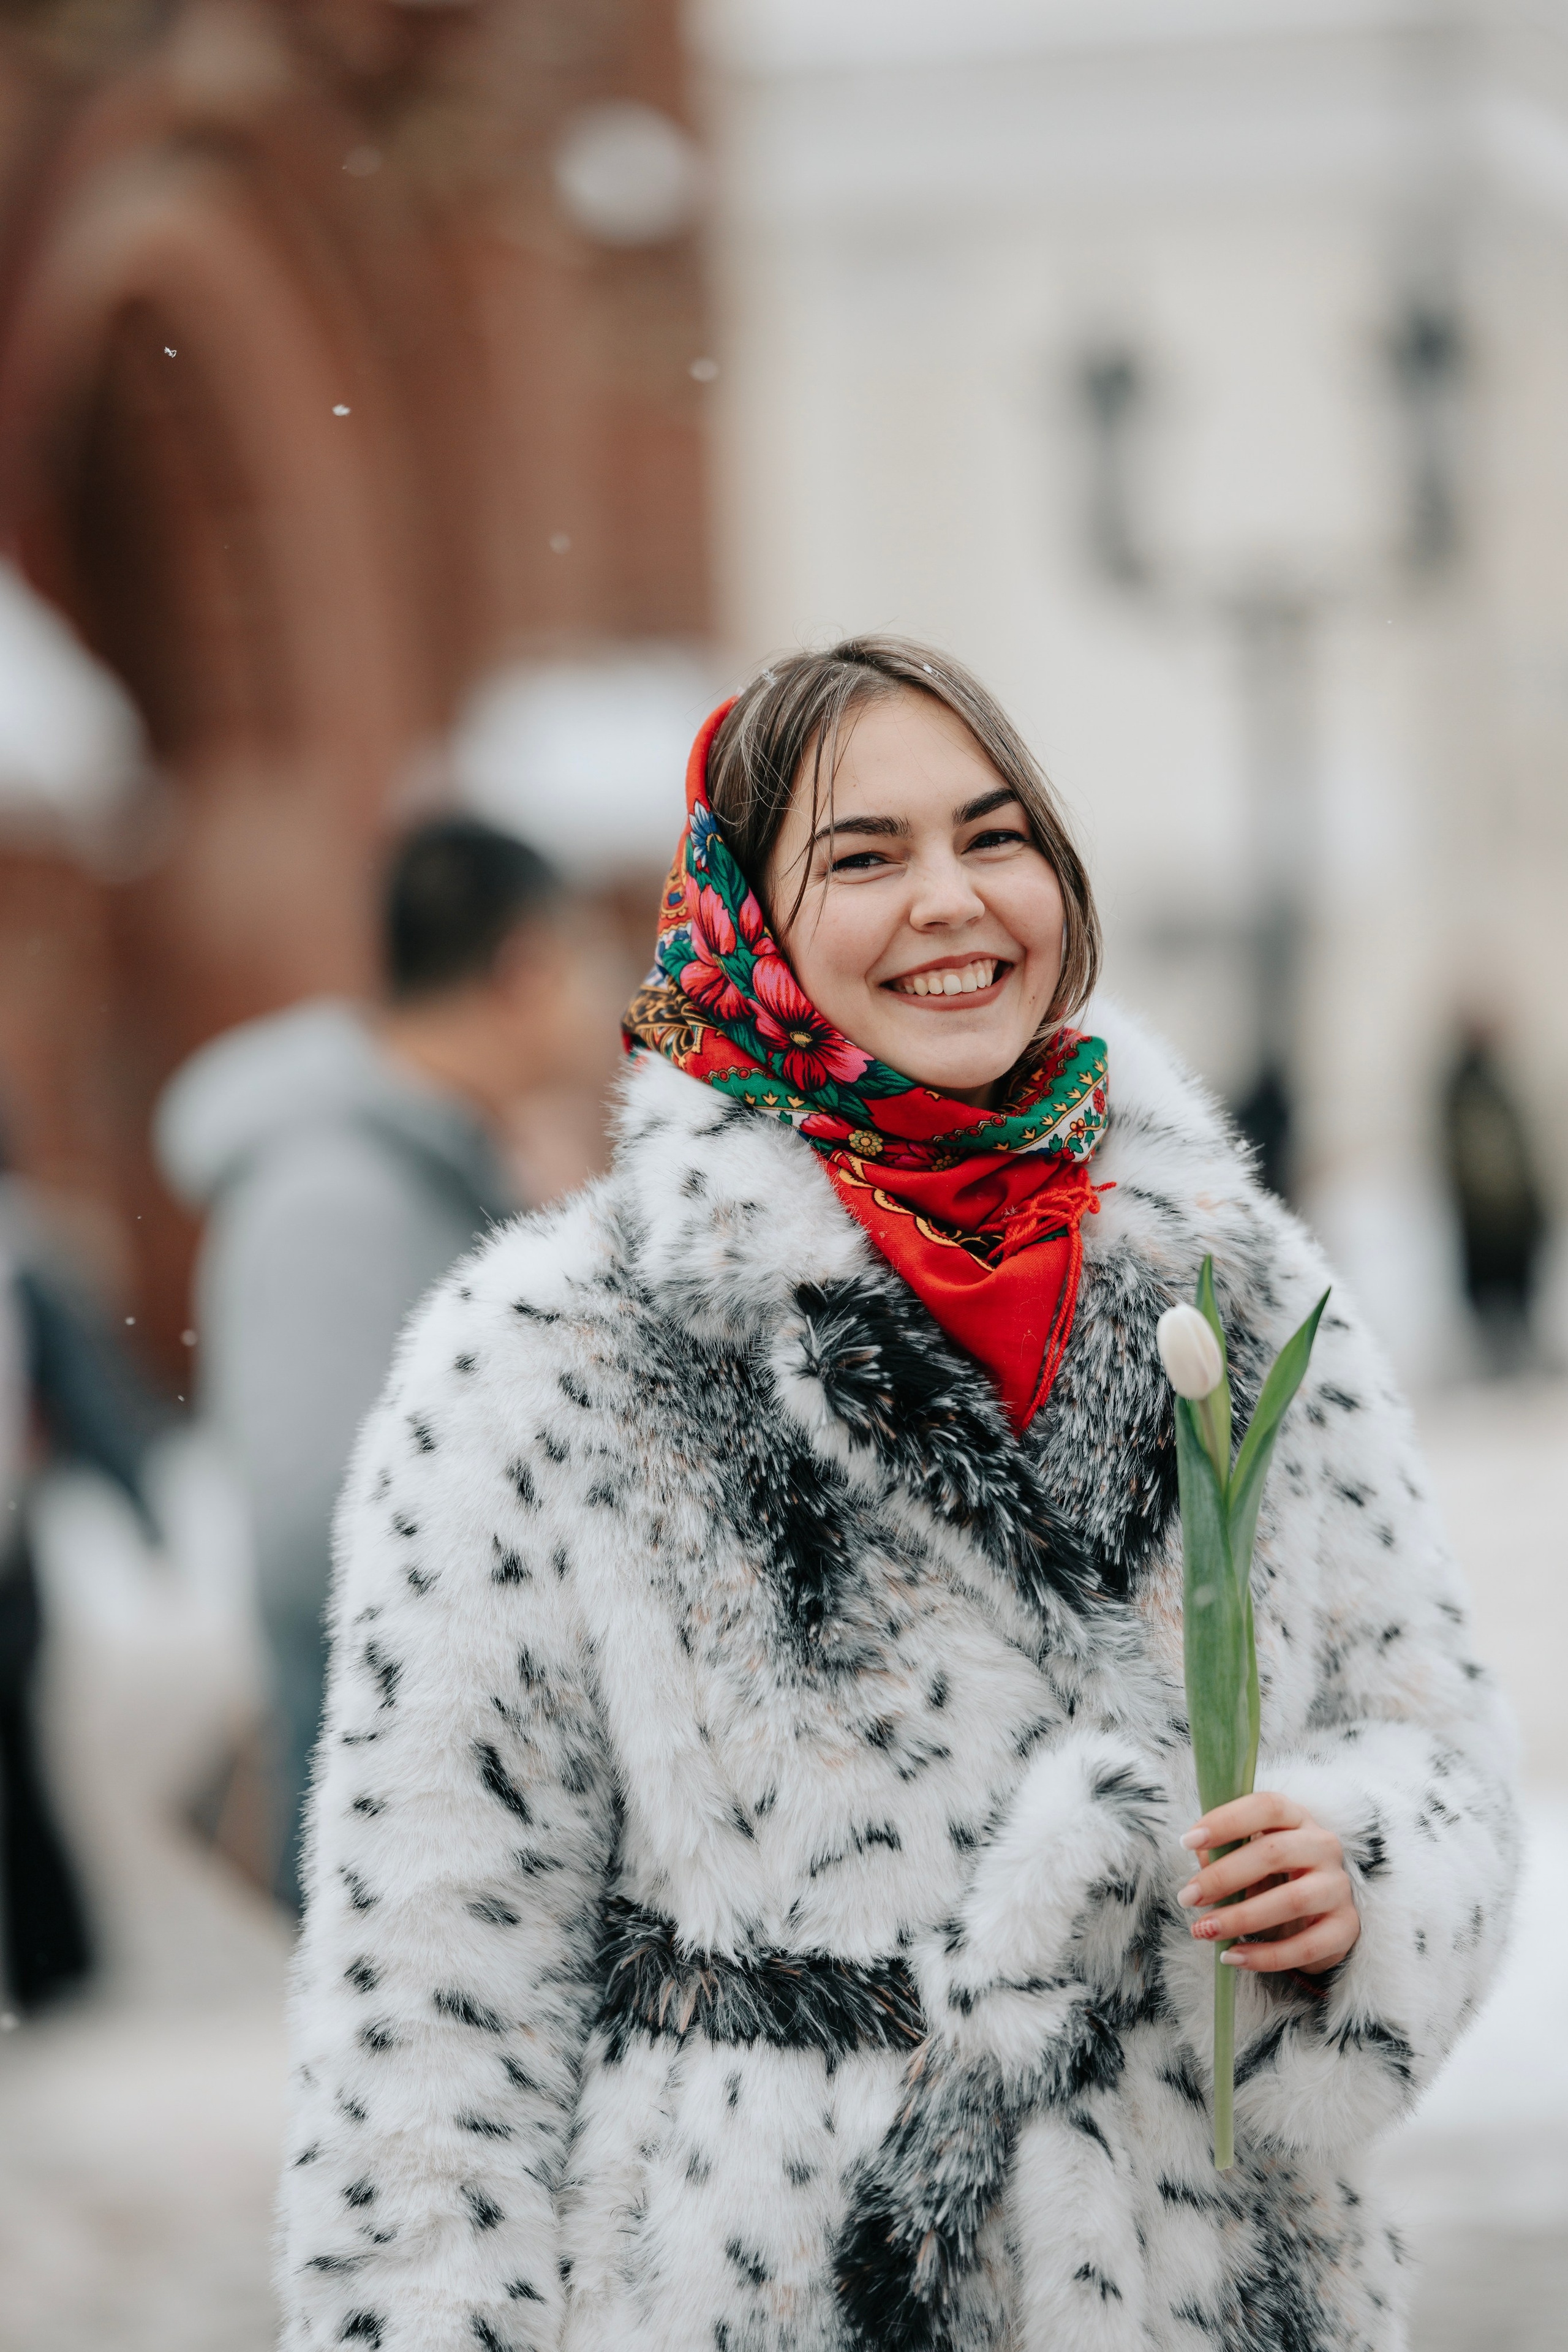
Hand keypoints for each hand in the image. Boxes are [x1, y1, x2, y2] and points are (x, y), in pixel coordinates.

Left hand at [1177, 1791, 1360, 1974]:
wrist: (1318, 1915)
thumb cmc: (1272, 1875)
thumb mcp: (1248, 1855)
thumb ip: (1225, 1850)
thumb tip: (1202, 1856)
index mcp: (1297, 1818)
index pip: (1267, 1807)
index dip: (1226, 1821)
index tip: (1187, 1841)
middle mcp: (1323, 1846)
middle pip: (1274, 1852)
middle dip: (1223, 1876)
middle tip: (1187, 1897)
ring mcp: (1338, 1887)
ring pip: (1291, 1900)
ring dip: (1240, 1917)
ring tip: (1204, 1930)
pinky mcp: (1345, 1928)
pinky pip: (1306, 1946)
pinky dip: (1265, 1956)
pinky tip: (1233, 1956)